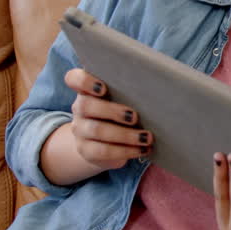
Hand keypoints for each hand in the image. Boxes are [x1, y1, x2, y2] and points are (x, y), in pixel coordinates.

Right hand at [40, 68, 150, 184]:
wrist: (104, 143)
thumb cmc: (122, 112)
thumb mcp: (124, 100)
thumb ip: (130, 91)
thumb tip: (156, 89)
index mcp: (87, 90)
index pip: (74, 79)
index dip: (84, 81)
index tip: (103, 87)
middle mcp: (79, 108)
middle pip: (86, 105)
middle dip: (112, 111)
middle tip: (135, 117)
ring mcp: (80, 130)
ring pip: (97, 130)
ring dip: (125, 134)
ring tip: (146, 137)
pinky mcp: (86, 150)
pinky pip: (103, 151)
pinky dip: (126, 150)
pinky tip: (142, 149)